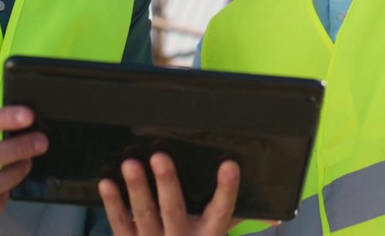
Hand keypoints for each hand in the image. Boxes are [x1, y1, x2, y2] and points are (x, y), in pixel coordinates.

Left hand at [99, 153, 241, 235]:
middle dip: (167, 183)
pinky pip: (121, 223)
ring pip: (145, 215)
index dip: (227, 190)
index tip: (230, 165)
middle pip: (175, 210)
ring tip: (130, 163)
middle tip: (160, 156)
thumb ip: (240, 219)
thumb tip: (277, 217)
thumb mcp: (218, 235)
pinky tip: (107, 182)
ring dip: (137, 189)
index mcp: (209, 234)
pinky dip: (113, 204)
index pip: (222, 211)